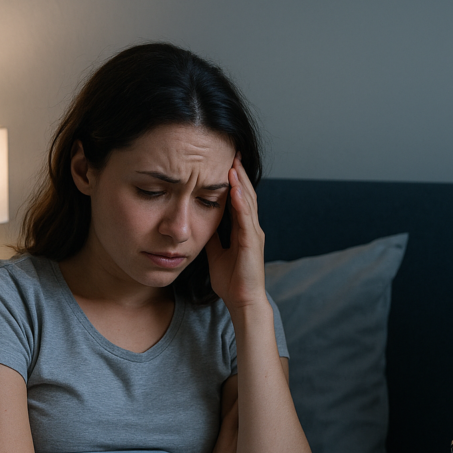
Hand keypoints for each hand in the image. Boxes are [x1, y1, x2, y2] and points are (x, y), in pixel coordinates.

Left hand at [205, 154, 266, 310]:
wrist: (242, 301)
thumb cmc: (231, 281)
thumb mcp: (215, 253)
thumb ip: (211, 236)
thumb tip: (199, 221)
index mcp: (243, 230)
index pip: (238, 198)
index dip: (232, 180)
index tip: (225, 161)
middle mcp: (251, 228)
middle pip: (245, 194)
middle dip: (238, 173)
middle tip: (232, 151)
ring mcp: (253, 234)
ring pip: (247, 201)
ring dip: (240, 181)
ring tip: (233, 163)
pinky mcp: (251, 243)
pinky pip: (245, 218)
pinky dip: (240, 202)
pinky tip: (234, 188)